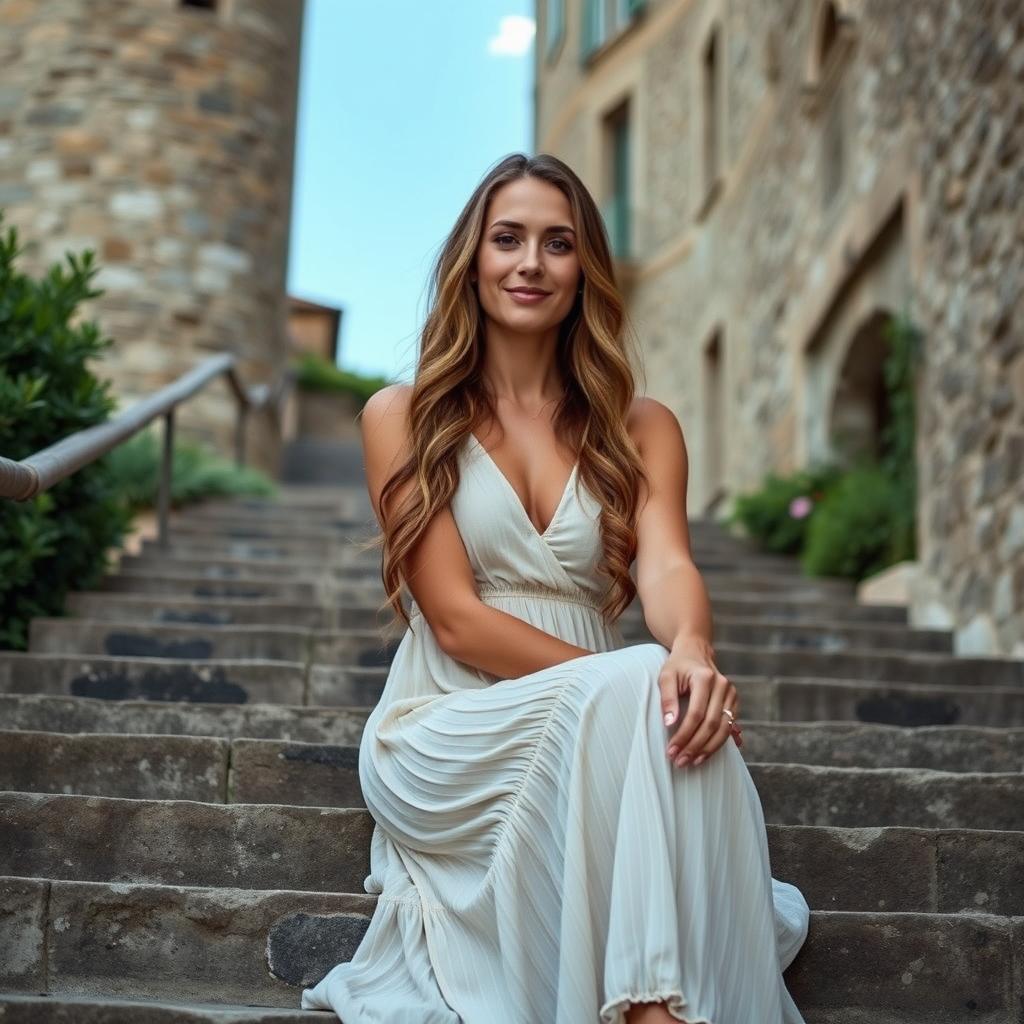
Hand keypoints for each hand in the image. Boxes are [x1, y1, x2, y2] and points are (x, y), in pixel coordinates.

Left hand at [659, 641, 741, 768]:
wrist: (696, 652)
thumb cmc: (677, 665)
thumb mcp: (666, 676)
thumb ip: (667, 699)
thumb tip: (669, 724)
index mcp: (705, 678)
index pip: (696, 714)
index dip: (684, 735)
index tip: (671, 750)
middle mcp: (723, 686)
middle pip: (711, 724)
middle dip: (695, 746)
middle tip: (680, 761)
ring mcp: (731, 694)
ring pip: (723, 729)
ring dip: (708, 749)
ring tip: (692, 762)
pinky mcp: (734, 702)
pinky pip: (729, 727)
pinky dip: (718, 743)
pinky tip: (707, 755)